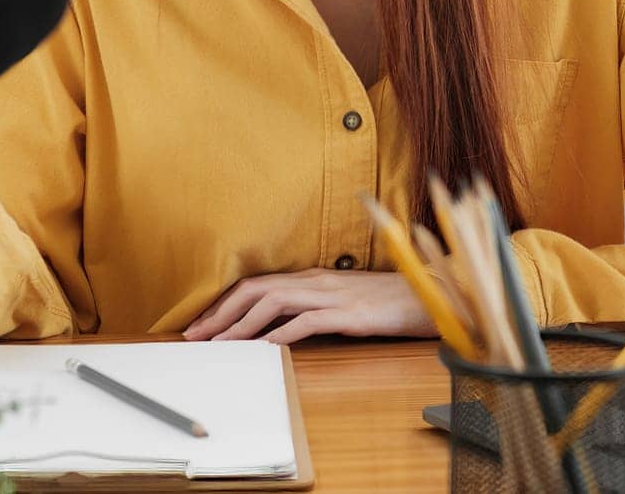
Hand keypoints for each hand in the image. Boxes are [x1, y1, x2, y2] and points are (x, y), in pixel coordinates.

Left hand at [181, 269, 434, 345]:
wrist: (429, 294)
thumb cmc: (388, 302)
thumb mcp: (344, 302)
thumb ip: (314, 308)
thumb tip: (281, 327)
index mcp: (312, 277)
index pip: (258, 284)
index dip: (225, 302)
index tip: (202, 323)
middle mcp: (316, 281)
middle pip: (255, 289)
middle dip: (221, 312)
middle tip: (195, 335)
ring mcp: (331, 295)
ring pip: (273, 302)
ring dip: (241, 324)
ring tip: (219, 344)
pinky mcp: (348, 313)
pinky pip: (307, 321)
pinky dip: (282, 333)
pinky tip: (265, 348)